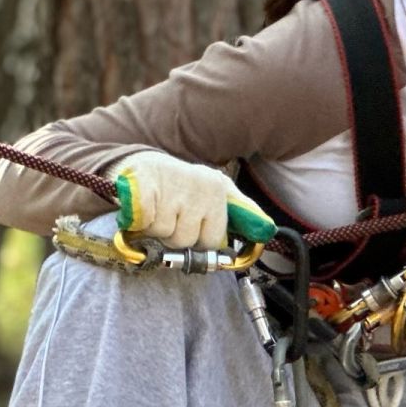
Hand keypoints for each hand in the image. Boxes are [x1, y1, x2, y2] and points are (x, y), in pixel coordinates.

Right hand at [111, 150, 275, 248]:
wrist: (140, 166)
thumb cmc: (180, 187)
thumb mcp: (216, 191)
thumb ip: (242, 210)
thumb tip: (267, 229)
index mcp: (218, 188)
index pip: (213, 239)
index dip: (198, 239)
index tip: (191, 226)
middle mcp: (199, 185)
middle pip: (187, 240)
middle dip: (175, 236)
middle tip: (170, 216)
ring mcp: (172, 186)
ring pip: (165, 235)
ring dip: (155, 230)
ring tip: (156, 210)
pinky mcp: (144, 187)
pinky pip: (144, 225)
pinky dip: (138, 223)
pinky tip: (142, 209)